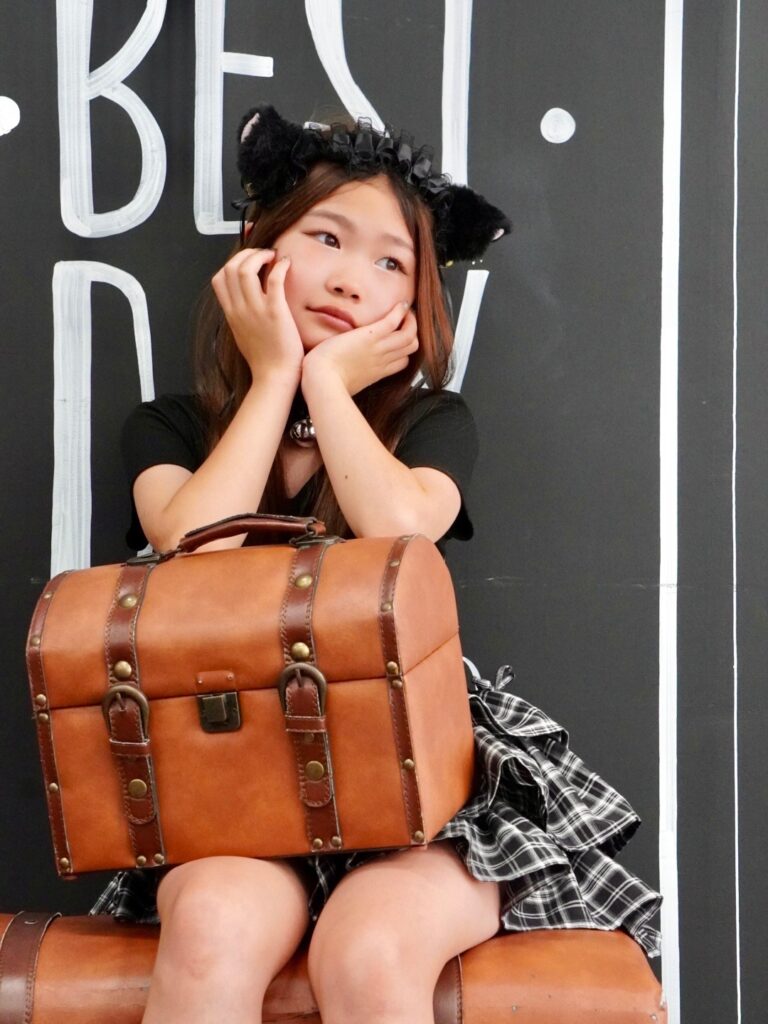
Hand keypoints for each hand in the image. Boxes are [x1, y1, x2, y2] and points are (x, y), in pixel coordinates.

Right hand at [211, 249, 303, 382]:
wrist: (274, 377)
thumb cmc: (264, 359)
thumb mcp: (243, 334)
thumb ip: (240, 315)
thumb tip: (243, 300)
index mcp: (231, 314)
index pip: (219, 278)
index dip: (232, 263)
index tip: (247, 262)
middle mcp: (239, 309)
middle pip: (230, 268)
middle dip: (246, 254)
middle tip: (262, 255)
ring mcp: (255, 310)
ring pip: (246, 269)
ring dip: (260, 256)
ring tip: (273, 257)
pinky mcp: (275, 312)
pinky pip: (273, 280)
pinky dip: (279, 266)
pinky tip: (286, 264)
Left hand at [301, 302, 418, 395]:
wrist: (321, 380)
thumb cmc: (326, 383)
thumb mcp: (345, 382)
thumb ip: (351, 374)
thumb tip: (344, 370)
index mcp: (376, 372)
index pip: (402, 362)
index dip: (404, 350)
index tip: (398, 337)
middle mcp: (382, 360)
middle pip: (411, 347)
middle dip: (411, 332)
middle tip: (404, 320)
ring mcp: (378, 348)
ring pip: (409, 335)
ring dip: (410, 320)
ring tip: (405, 311)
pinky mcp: (370, 336)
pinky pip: (393, 322)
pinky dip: (400, 311)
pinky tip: (401, 304)